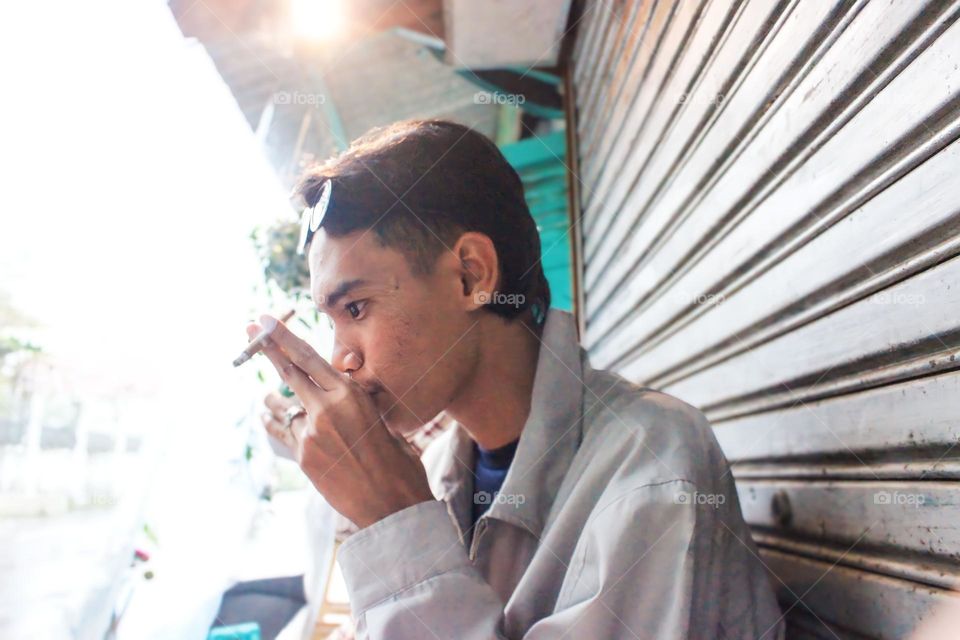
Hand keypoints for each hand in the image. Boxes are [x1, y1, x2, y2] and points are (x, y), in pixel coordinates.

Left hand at [247, 315, 434, 527]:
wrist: (392, 505)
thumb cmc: (398, 462)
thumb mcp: (381, 420)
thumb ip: (356, 405)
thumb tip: (340, 398)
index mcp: (350, 394)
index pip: (309, 357)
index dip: (283, 337)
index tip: (264, 320)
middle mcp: (326, 410)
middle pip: (289, 372)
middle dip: (267, 349)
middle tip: (247, 330)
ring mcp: (311, 435)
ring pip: (284, 406)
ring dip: (274, 398)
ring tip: (264, 393)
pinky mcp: (304, 457)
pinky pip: (284, 432)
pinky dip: (275, 423)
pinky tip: (265, 417)